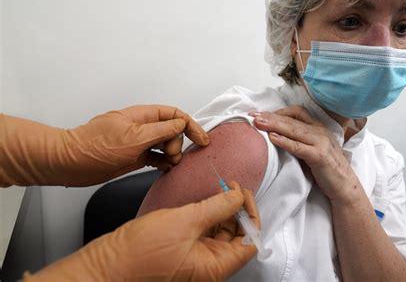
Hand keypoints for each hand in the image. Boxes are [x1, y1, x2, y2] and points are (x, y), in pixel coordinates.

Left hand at [0, 105, 208, 186]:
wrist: (70, 163)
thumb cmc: (95, 147)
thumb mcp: (134, 137)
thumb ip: (161, 130)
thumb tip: (181, 123)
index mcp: (142, 116)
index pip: (174, 114)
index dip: (191, 125)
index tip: (202, 140)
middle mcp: (142, 127)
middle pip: (172, 130)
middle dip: (179, 143)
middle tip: (173, 156)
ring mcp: (138, 142)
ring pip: (165, 144)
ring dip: (172, 154)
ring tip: (171, 164)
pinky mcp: (134, 157)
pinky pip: (156, 157)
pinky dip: (163, 162)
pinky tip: (166, 168)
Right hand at [25, 182, 259, 281]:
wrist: (107, 265)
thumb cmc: (139, 253)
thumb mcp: (185, 221)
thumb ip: (216, 207)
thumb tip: (237, 197)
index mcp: (215, 267)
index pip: (250, 242)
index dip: (251, 215)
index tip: (243, 194)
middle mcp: (209, 266)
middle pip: (237, 236)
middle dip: (237, 209)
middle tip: (231, 187)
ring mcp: (196, 260)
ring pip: (221, 233)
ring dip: (223, 210)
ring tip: (219, 190)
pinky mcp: (184, 251)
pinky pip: (204, 233)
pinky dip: (208, 215)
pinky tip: (205, 201)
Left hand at [250, 106, 360, 205]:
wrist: (345, 188)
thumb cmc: (327, 171)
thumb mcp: (313, 151)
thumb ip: (299, 141)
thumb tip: (275, 136)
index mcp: (319, 128)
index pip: (297, 113)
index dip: (278, 111)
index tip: (260, 113)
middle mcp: (320, 132)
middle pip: (292, 120)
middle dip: (271, 117)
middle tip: (253, 115)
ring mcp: (321, 143)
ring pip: (294, 130)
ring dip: (274, 125)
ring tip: (258, 123)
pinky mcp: (319, 156)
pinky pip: (299, 147)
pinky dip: (285, 141)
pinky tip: (272, 138)